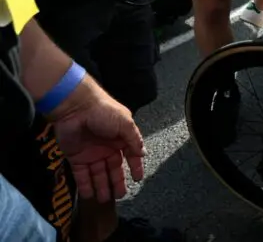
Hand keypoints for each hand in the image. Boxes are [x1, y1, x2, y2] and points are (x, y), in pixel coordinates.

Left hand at [49, 75, 144, 202]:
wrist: (75, 107)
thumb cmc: (104, 112)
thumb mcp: (125, 124)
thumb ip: (134, 140)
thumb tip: (143, 154)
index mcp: (121, 138)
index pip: (130, 156)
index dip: (135, 167)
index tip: (138, 179)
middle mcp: (107, 147)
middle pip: (113, 168)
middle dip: (117, 182)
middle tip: (120, 196)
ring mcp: (91, 153)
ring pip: (98, 174)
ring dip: (101, 186)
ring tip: (104, 200)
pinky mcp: (76, 158)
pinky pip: (82, 174)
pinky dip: (85, 185)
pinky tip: (89, 195)